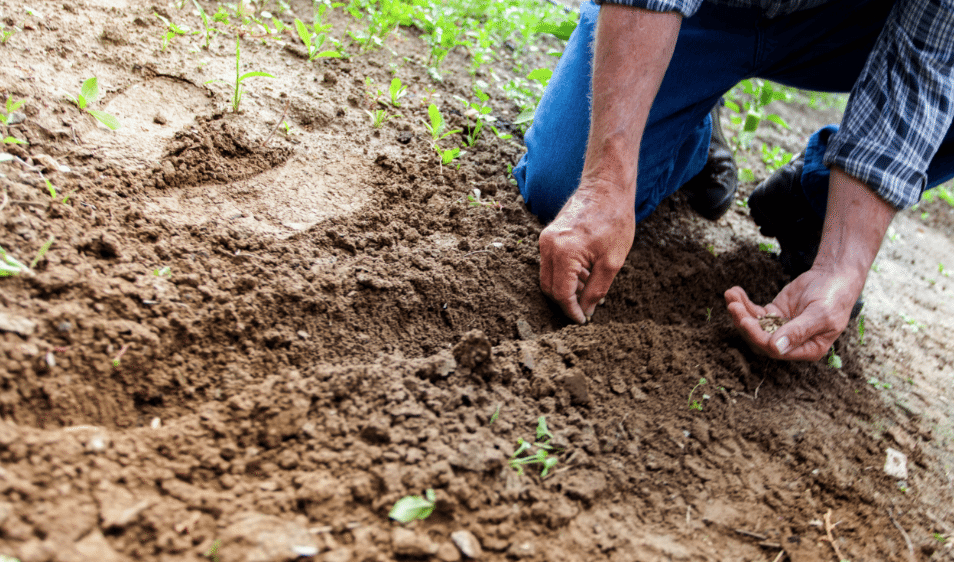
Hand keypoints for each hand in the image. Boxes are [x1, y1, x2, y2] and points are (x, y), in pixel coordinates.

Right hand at [539, 185, 635, 323]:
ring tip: (590, 289)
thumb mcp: (612, 262)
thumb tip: (586, 311)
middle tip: (586, 309)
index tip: (583, 321)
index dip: (571, 311)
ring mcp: (545, 239)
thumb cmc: (614, 220)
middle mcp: (548, 246)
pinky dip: (565, 274)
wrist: (606, 187)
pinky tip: (585, 274)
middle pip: (549, 287)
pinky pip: (551, 263)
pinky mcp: (548, 235)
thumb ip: (596, 290)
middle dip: (566, 302)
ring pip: (548, 276)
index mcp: (563, 253)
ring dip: (566, 288)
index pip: (561, 294)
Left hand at [724, 266, 862, 360]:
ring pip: (754, 325)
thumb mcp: (820, 314)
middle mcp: (791, 343)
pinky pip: (755, 312)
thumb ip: (798, 331)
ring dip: (740, 311)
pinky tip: (734, 292)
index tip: (745, 320)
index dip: (758, 337)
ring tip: (730, 295)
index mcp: (807, 349)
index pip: (775, 350)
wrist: (835, 277)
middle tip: (733, 306)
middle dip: (744, 323)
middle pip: (760, 339)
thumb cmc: (834, 298)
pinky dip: (743, 303)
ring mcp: (780, 328)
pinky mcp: (774, 314)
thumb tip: (776, 348)